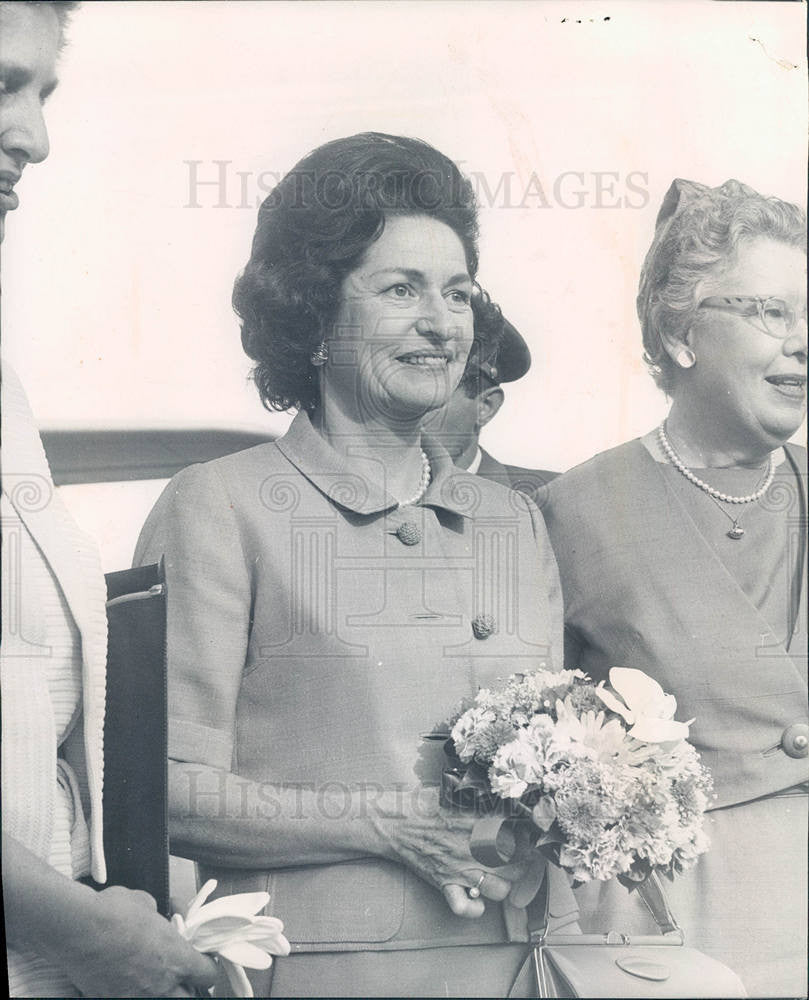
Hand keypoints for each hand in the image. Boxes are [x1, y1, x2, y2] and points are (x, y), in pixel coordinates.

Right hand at [44, 885, 217, 997]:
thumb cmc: (115, 911)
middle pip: (189, 998)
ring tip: (154, 984)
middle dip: (188, 989)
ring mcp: (136, 997)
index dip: (206, 968)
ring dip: (163, 993)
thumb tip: (156, 915)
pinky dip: (130, 994)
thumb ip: (158, 917)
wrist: (81, 928)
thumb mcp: (147, 903)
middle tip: (182, 978)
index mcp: (177, 957)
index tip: (201, 962)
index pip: (207, 974)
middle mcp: (162, 983)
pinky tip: (127, 987)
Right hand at [369, 786, 532, 918]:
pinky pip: (464, 907)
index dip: (531, 841)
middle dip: (522, 864)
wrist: (396, 821)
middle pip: (516, 866)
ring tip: (500, 876)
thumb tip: (512, 799)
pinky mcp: (444, 883)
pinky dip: (474, 908)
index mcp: (479, 821)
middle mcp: (473, 847)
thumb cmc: (427, 804)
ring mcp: (459, 867)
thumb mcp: (460, 794)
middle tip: (520, 859)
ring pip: (498, 889)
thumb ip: (486, 800)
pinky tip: (477, 898)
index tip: (532, 839)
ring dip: (503, 885)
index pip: (520, 837)